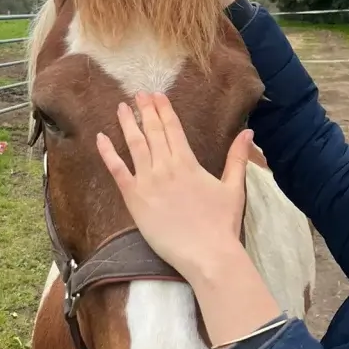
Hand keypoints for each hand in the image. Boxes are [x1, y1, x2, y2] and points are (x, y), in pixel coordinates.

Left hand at [96, 91, 252, 282]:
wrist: (207, 254)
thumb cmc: (222, 224)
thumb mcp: (234, 187)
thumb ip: (237, 157)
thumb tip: (248, 132)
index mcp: (188, 162)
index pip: (172, 128)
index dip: (163, 109)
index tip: (156, 95)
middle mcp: (165, 166)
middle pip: (152, 131)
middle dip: (144, 110)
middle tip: (137, 94)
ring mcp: (147, 182)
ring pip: (134, 145)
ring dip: (126, 124)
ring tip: (120, 107)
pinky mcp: (134, 199)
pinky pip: (117, 171)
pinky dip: (108, 153)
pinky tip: (101, 138)